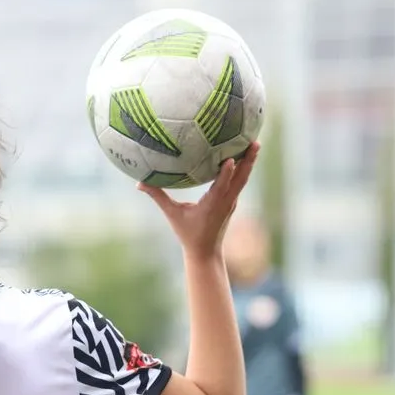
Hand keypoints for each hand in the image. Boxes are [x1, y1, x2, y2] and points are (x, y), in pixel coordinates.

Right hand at [138, 143, 259, 260]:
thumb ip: (158, 197)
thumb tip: (139, 183)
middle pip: (240, 178)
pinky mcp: (232, 202)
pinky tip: (244, 157)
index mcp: (212, 205)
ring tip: (255, 144)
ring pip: (243, 179)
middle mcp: (226, 202)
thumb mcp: (172, 215)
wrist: (205, 252)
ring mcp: (231, 202)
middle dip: (248, 160)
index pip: (222, 187)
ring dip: (250, 162)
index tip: (231, 158)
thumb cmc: (187, 233)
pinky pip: (240, 182)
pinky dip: (244, 169)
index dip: (227, 173)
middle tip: (254, 141)